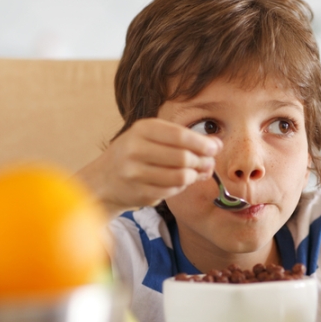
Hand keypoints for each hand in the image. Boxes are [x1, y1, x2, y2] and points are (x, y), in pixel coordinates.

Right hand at [77, 118, 219, 214]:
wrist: (104, 179)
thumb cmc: (134, 154)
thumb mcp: (152, 137)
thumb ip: (183, 139)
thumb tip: (216, 144)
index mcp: (142, 129)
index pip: (179, 135)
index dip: (202, 143)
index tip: (215, 148)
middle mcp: (135, 149)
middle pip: (183, 157)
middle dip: (201, 162)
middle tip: (208, 164)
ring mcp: (135, 172)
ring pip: (180, 176)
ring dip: (194, 176)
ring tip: (196, 173)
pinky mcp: (139, 192)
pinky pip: (172, 190)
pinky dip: (182, 187)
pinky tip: (180, 182)